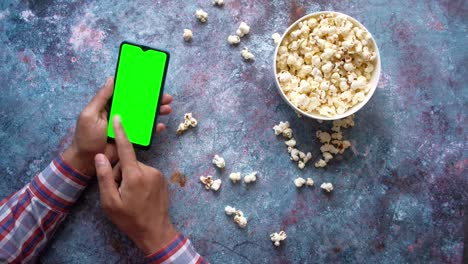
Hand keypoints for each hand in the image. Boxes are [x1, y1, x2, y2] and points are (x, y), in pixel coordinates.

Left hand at [62, 77, 172, 174]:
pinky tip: (160, 126)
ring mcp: (126, 125)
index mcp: (108, 105)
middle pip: (138, 104)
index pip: (125, 93)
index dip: (137, 88)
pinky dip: (153, 128)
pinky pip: (145, 131)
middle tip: (166, 97)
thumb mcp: (90, 115)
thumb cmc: (86, 137)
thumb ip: (101, 98)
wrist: (88, 161)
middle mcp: (119, 113)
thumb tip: (111, 79)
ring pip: (144, 116)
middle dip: (153, 100)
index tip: (150, 83)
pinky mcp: (131, 137)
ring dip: (156, 112)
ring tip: (167, 109)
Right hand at [94, 115, 176, 254]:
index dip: (121, 132)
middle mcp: (149, 170)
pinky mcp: (162, 179)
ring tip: (129, 196)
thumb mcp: (110, 201)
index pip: (126, 148)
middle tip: (119, 192)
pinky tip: (138, 195)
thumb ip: (104, 177)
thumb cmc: (130, 219)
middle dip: (120, 173)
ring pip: (136, 168)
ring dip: (129, 177)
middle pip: (128, 162)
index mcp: (135, 175)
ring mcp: (157, 174)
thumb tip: (100, 156)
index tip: (118, 117)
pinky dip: (138, 180)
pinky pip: (145, 173)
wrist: (155, 231)